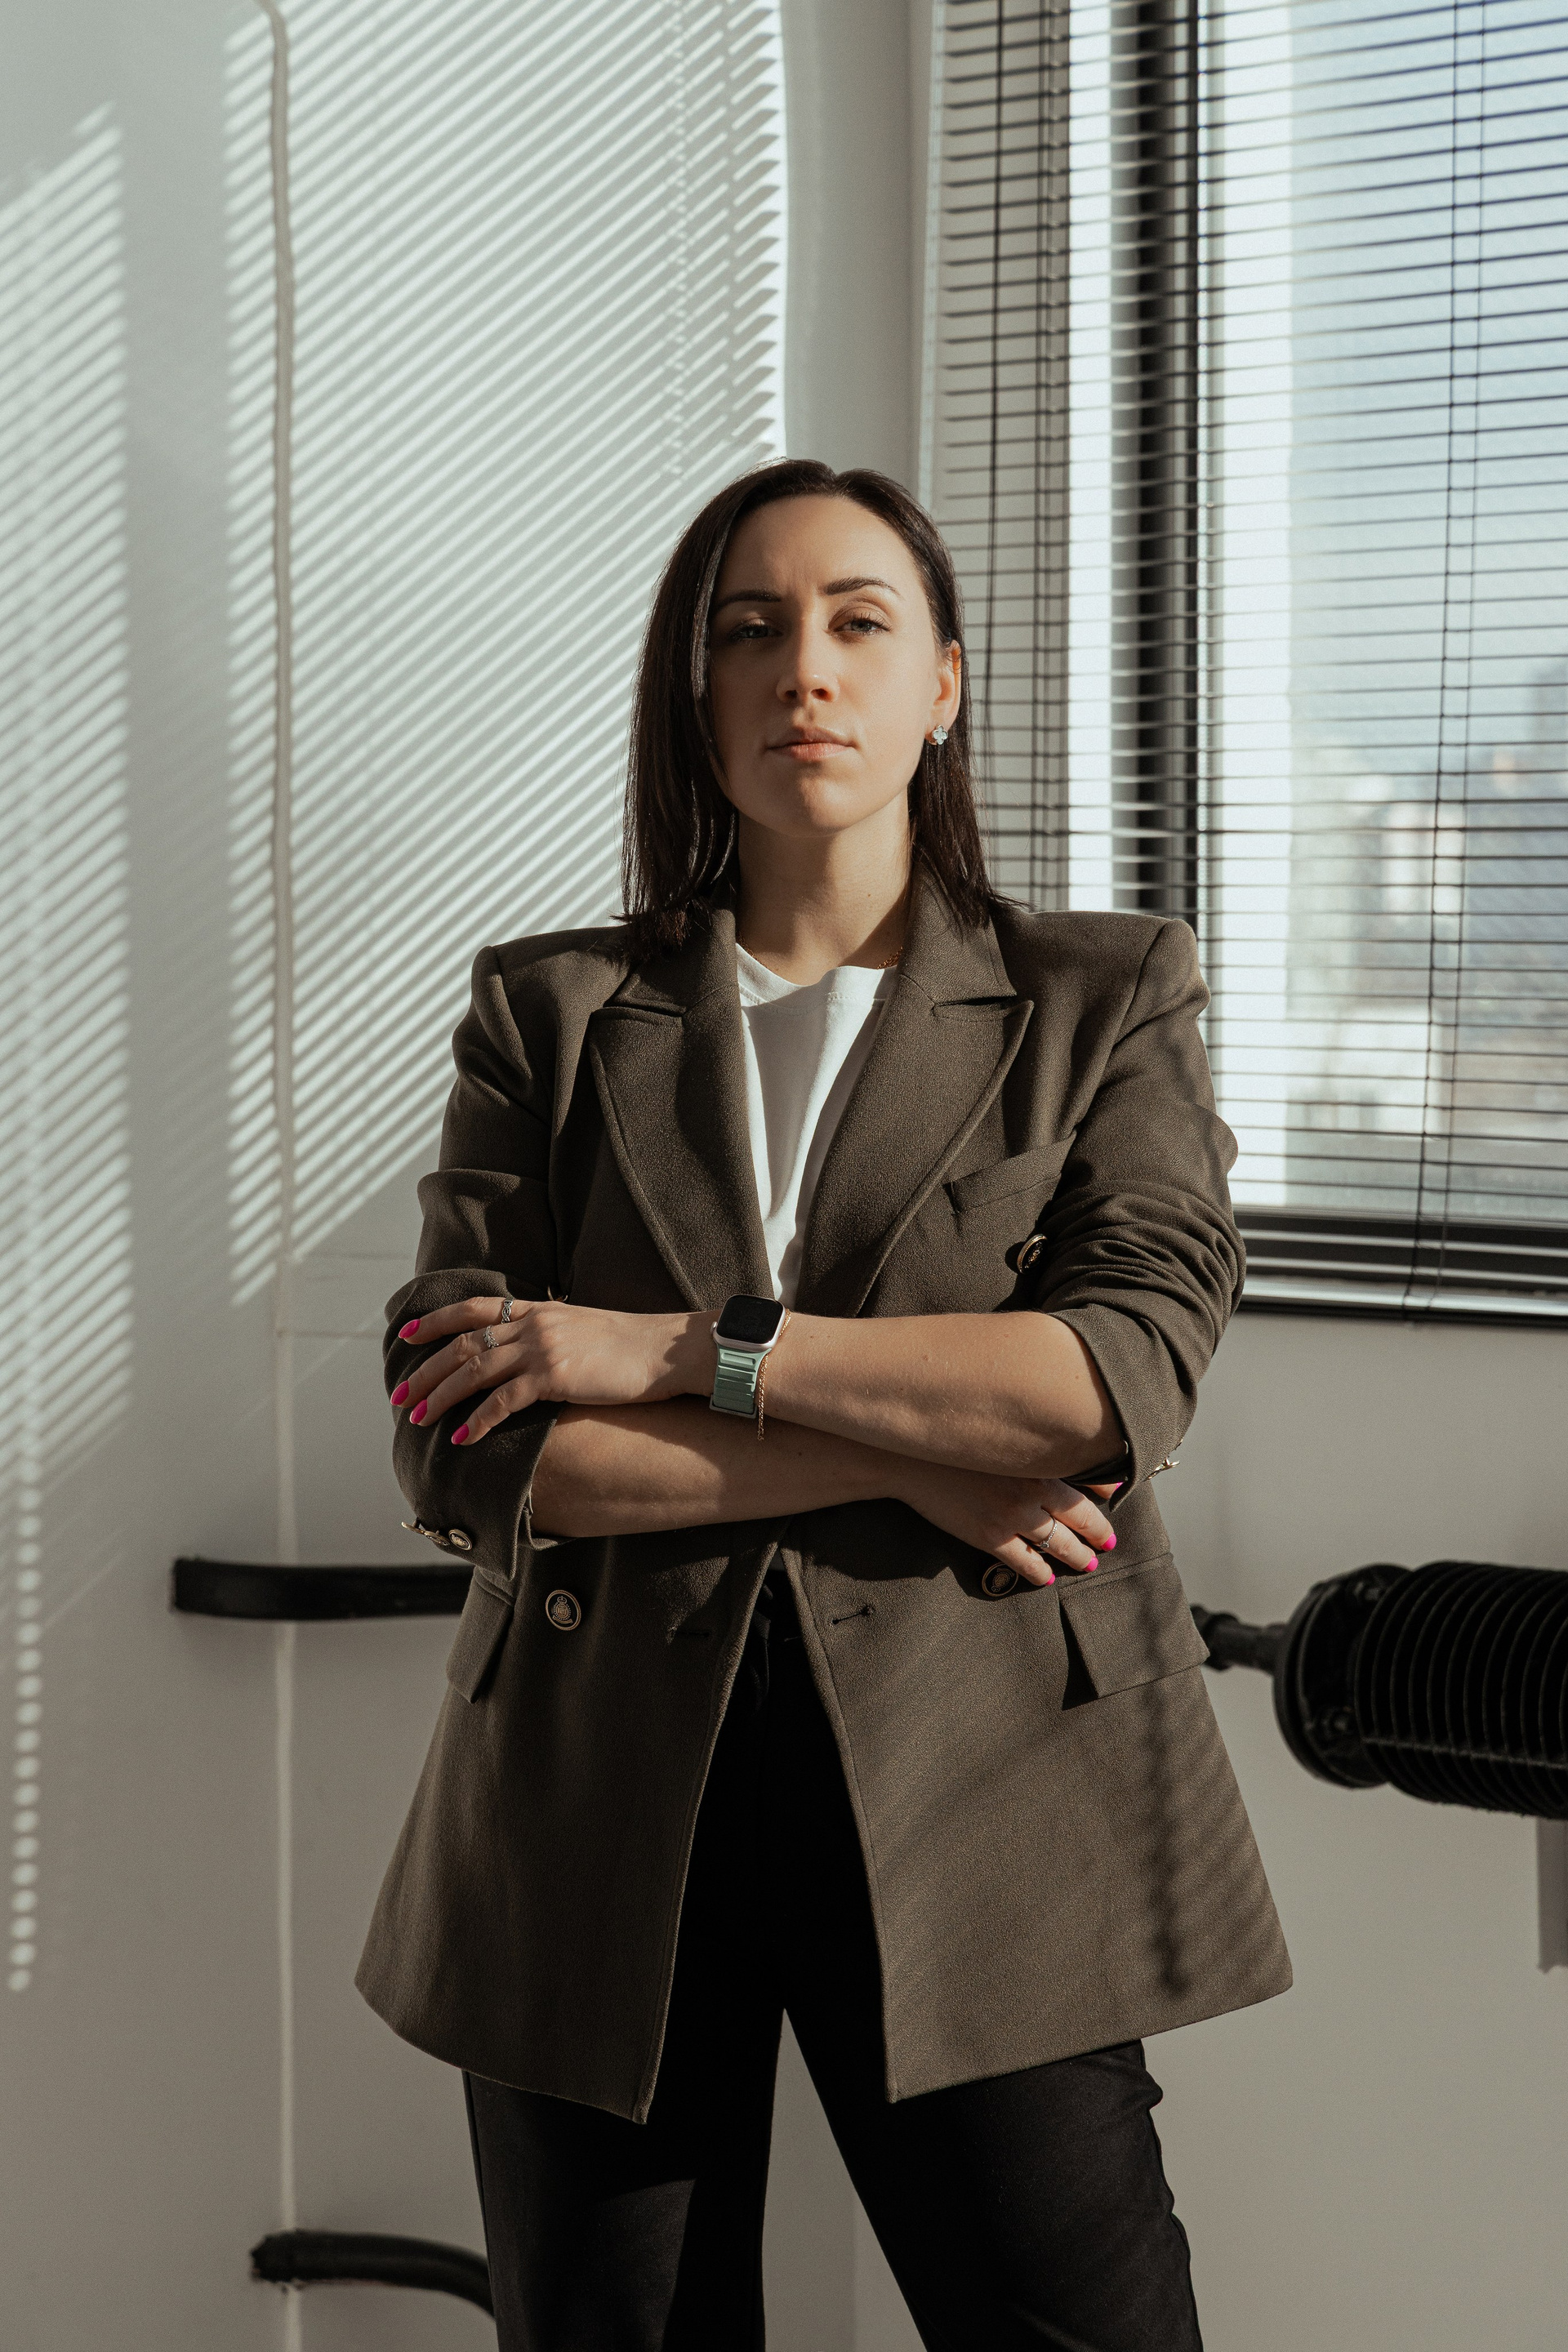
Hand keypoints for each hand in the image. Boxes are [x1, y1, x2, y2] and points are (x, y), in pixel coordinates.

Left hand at [391, 1297, 709, 1444]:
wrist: (667, 1350)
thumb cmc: (632, 1347)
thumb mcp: (584, 1329)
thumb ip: (551, 1335)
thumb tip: (529, 1353)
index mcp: (539, 1309)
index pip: (474, 1308)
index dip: (436, 1320)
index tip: (407, 1333)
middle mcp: (535, 1324)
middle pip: (463, 1342)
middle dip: (427, 1370)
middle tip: (400, 1395)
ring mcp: (543, 1348)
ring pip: (474, 1369)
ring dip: (441, 1396)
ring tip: (418, 1418)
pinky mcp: (555, 1376)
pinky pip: (503, 1401)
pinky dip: (477, 1421)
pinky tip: (462, 1438)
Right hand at [892, 1458, 1117, 1585]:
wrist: (909, 1458)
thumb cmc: (954, 1441)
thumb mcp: (998, 1437)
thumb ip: (1031, 1445)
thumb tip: (1061, 1452)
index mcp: (1037, 1460)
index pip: (1086, 1480)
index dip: (1105, 1494)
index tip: (1116, 1499)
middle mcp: (1031, 1489)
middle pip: (1079, 1518)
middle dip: (1098, 1532)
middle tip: (1109, 1542)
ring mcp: (1011, 1515)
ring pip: (1058, 1543)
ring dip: (1077, 1556)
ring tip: (1088, 1563)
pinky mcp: (989, 1537)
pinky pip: (1025, 1562)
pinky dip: (1040, 1572)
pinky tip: (1047, 1577)